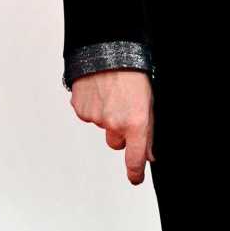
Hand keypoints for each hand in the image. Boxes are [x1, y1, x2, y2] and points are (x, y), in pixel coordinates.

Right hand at [68, 70, 154, 185]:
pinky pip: (88, 115)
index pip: (135, 157)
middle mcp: (114, 124)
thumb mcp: (148, 102)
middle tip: (123, 109)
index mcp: (135, 123)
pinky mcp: (81, 110)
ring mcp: (95, 118)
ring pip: (102, 126)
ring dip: (106, 115)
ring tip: (111, 93)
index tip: (135, 179)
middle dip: (119, 132)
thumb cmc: (132, 73)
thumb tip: (148, 154)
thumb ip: (148, 131)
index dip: (135, 171)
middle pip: (116, 142)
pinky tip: (99, 91)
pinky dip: (93, 106)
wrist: (106, 51)